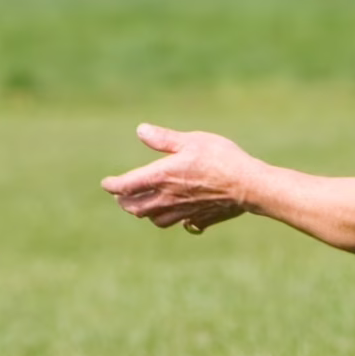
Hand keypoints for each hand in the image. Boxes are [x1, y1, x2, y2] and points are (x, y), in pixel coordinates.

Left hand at [101, 124, 256, 234]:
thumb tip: (140, 130)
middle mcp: (168, 198)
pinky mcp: (200, 219)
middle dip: (125, 202)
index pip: (126, 186)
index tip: (106, 184)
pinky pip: (182, 225)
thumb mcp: (191, 141)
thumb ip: (163, 139)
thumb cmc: (220, 158)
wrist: (248, 185)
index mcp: (162, 177)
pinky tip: (180, 216)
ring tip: (145, 206)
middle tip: (121, 196)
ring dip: (146, 213)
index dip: (112, 186)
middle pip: (136, 208)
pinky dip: (175, 221)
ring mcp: (183, 212)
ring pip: (155, 219)